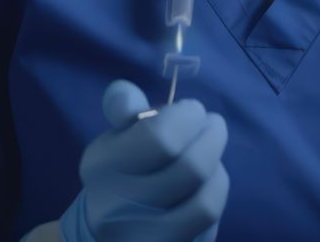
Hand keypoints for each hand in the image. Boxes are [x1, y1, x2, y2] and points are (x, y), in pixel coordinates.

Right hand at [59, 79, 229, 241]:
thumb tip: (124, 91)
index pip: (160, 138)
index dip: (188, 117)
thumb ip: (124, 108)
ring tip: (211, 155)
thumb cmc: (120, 171)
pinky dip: (214, 198)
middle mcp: (117, 210)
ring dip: (217, 169)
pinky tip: (206, 186)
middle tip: (212, 125)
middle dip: (213, 136)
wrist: (105, 233)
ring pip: (207, 202)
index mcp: (102, 168)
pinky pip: (209, 228)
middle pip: (192, 168)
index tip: (192, 110)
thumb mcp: (115, 136)